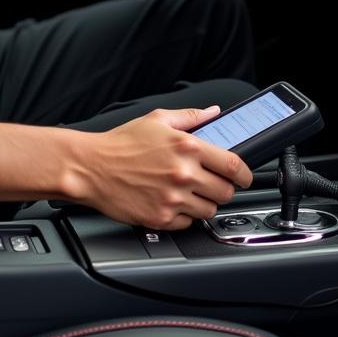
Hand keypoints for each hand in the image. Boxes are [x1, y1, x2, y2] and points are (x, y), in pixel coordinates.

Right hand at [68, 106, 251, 230]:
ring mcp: (172, 199)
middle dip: (223, 188)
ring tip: (188, 192)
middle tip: (211, 183)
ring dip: (204, 203)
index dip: (246, 174)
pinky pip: (188, 224)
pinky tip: (171, 202)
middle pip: (226, 192)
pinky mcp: (160, 218)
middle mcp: (183, 174)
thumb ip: (190, 116)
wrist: (91, 167)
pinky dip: (184, 216)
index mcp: (186, 147)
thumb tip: (214, 112)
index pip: (234, 165)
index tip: (245, 177)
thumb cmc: (121, 143)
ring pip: (209, 210)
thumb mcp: (157, 119)